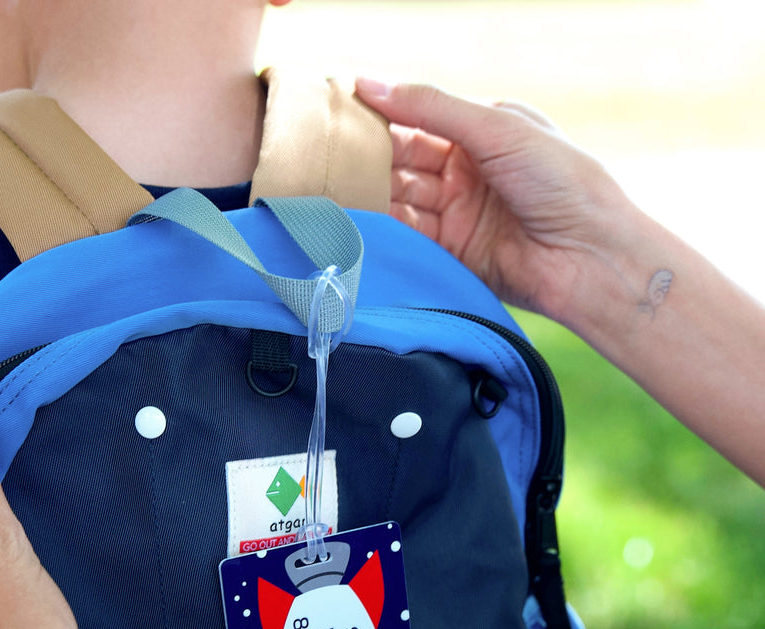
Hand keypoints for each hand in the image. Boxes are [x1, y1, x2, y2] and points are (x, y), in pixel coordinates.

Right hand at [355, 80, 635, 328]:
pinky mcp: (449, 253)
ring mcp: (456, 214)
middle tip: (326, 153)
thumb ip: (431, 107)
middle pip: (402, 159)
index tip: (339, 110)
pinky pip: (407, 235)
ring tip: (331, 185)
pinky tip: (356, 217)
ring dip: (369, 192)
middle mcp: (465, 172)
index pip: (418, 117)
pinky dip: (382, 227)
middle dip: (368, 155)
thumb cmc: (562, 181)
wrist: (589, 257)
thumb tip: (370, 83)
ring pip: (399, 197)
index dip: (381, 113)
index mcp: (482, 132)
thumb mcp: (496, 127)